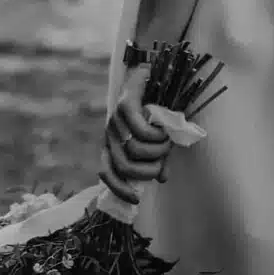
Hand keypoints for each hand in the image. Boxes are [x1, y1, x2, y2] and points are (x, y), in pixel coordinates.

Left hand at [99, 65, 173, 205]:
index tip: (136, 200)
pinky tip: (164, 132)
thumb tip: (162, 179)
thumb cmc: (156, 111)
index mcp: (113, 145)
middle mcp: (110, 134)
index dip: (118, 188)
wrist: (153, 75)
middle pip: (124, 166)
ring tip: (166, 142)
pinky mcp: (124, 104)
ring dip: (156, 152)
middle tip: (162, 161)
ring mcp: (114, 119)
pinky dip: (155, 136)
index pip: (106, 172)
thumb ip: (158, 159)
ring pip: (133, 150)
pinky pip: (139, 130)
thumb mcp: (158, 141)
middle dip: (148, 170)